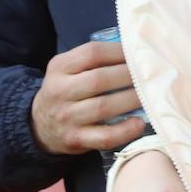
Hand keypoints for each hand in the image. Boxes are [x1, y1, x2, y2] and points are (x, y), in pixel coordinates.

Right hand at [31, 40, 147, 154]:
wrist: (39, 126)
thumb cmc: (66, 91)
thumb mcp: (68, 69)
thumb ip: (93, 60)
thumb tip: (135, 52)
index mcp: (60, 67)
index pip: (92, 53)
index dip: (120, 52)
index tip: (139, 53)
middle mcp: (60, 91)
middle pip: (99, 79)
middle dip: (129, 75)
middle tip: (150, 74)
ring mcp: (67, 117)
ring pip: (103, 107)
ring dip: (131, 99)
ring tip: (150, 95)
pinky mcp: (75, 139)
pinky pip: (103, 137)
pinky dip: (124, 131)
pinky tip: (139, 123)